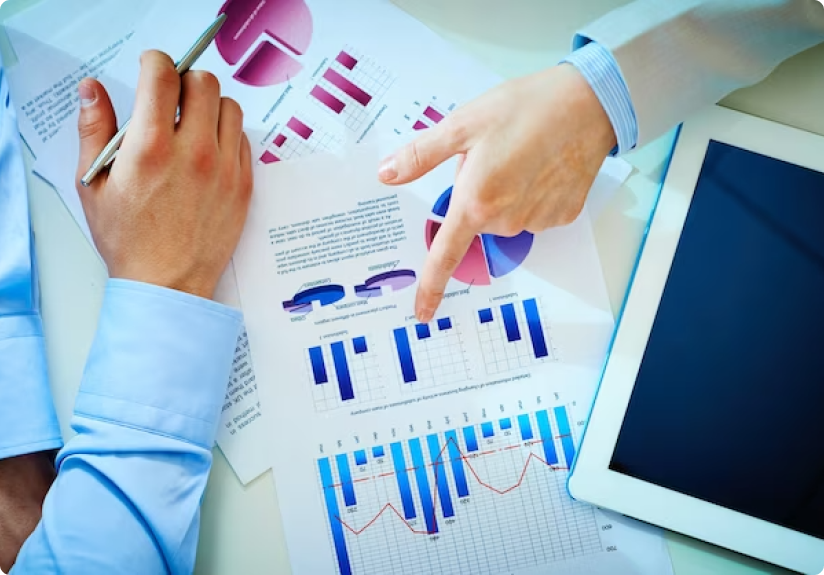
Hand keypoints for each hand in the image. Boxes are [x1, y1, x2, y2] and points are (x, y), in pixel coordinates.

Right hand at [75, 51, 251, 298]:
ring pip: (230, 107)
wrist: (168, 284)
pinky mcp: (244, 185)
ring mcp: (225, 169)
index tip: (151, 69)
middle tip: (172, 100)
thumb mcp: (95, 185)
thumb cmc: (129, 240)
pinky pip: (245, 140)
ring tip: (193, 127)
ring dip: (211, 107)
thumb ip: (94, 130)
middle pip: (204, 83)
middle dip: (184, 82)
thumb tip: (93, 91)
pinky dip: (228, 136)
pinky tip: (209, 152)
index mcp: (152, 148)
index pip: (163, 75)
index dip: (155, 62)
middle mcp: (195, 153)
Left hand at [378, 64, 615, 321]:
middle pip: (476, 222)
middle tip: (491, 156)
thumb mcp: (463, 124)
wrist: (589, 103)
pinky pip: (534, 213)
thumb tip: (387, 174)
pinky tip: (543, 164)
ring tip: (521, 154)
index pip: (445, 256)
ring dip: (504, 194)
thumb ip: (421, 155)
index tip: (422, 313)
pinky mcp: (562, 215)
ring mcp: (538, 220)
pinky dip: (533, 194)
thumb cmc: (526, 108)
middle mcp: (507, 220)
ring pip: (505, 218)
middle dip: (475, 195)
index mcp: (476, 202)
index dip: (431, 287)